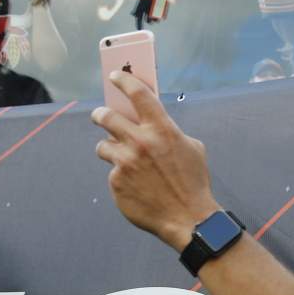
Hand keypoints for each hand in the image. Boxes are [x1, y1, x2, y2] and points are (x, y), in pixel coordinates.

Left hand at [91, 70, 220, 250]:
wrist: (188, 218)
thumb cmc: (193, 183)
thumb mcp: (192, 149)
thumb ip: (169, 134)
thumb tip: (152, 126)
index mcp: (162, 130)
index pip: (138, 94)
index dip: (124, 81)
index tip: (116, 76)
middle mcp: (140, 142)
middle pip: (106, 116)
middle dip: (100, 114)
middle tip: (100, 115)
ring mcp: (125, 163)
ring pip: (103, 146)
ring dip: (110, 149)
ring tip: (122, 159)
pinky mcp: (117, 182)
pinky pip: (113, 173)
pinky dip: (122, 177)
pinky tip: (136, 186)